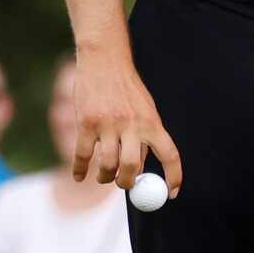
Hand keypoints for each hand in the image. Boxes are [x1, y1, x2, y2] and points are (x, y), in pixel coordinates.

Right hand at [70, 47, 181, 196]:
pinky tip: (79, 175)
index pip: (169, 154)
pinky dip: (80, 169)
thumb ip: (143, 135)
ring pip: (107, 164)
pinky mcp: (86, 122)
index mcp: (151, 121)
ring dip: (104, 176)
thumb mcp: (144, 108)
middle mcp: (131, 123)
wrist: (104, 59)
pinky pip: (83, 155)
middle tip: (123, 184)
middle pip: (133, 166)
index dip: (173, 176)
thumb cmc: (125, 87)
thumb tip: (140, 170)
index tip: (171, 193)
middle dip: (127, 182)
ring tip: (103, 175)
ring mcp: (107, 123)